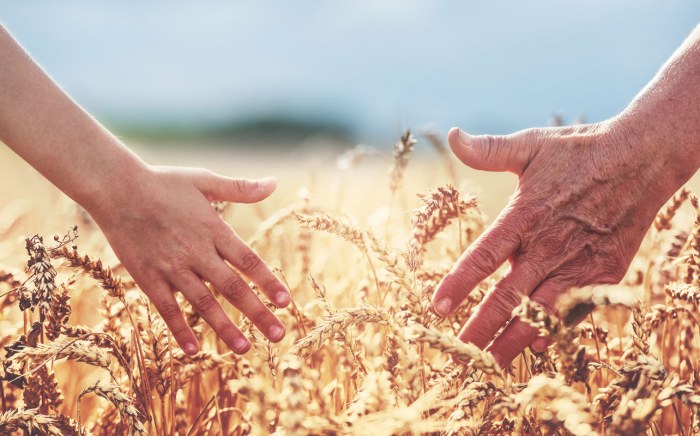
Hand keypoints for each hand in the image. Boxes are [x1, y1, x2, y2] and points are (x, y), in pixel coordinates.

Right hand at [88, 165, 290, 354]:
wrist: (115, 188)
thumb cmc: (163, 182)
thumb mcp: (204, 180)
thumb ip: (240, 188)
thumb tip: (273, 183)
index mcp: (213, 229)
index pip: (248, 260)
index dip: (268, 282)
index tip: (286, 302)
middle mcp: (196, 252)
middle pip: (233, 288)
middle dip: (258, 313)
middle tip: (279, 335)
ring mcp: (171, 268)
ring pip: (204, 304)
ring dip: (225, 328)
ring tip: (245, 349)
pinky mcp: (148, 278)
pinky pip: (166, 308)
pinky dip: (179, 329)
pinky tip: (193, 350)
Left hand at [430, 118, 694, 366]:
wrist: (643, 159)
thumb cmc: (580, 151)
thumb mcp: (532, 145)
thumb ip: (490, 150)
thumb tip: (453, 136)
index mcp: (526, 215)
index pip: (483, 256)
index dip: (458, 284)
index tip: (435, 308)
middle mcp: (550, 245)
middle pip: (508, 298)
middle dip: (480, 331)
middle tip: (456, 357)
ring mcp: (580, 263)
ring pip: (541, 313)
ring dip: (513, 341)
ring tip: (488, 366)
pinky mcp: (604, 273)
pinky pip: (575, 309)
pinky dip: (555, 329)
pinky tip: (536, 347)